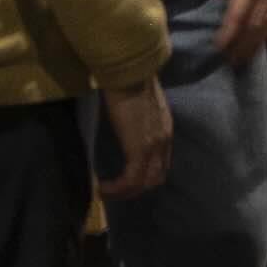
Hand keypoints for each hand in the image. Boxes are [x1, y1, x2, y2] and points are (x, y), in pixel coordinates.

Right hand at [100, 78, 175, 198]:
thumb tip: (126, 126)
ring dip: (125, 192)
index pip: (162, 163)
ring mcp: (153, 146)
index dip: (146, 175)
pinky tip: (101, 187)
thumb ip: (138, 120)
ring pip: (144, 183)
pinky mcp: (139, 149)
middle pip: (156, 178)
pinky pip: (130, 179)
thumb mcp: (139, 106)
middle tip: (115, 192)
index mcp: (164, 130)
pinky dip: (117, 188)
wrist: (129, 73)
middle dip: (136, 189)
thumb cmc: (129, 82)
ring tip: (106, 193)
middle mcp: (163, 141)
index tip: (127, 180)